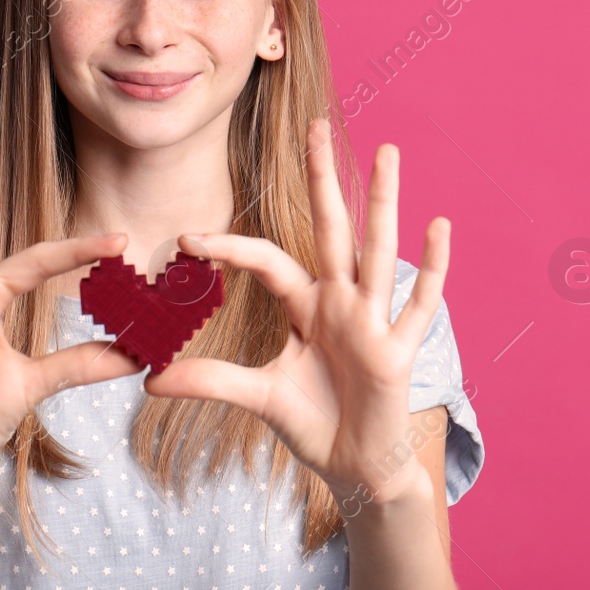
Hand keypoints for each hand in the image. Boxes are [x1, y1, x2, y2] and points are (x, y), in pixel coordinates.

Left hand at [143, 117, 449, 509]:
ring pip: (377, 250)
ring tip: (388, 151)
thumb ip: (211, 381)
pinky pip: (418, 304)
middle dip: (322, 177)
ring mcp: (372, 320)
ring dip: (384, 201)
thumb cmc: (314, 421)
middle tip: (316, 124)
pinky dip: (431, 267)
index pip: (268, 260)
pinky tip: (439, 225)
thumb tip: (150, 380)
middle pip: (330, 228)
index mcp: (308, 305)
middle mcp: (341, 301)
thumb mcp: (258, 397)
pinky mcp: (397, 350)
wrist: (355, 465)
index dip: (230, 248)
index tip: (187, 239)